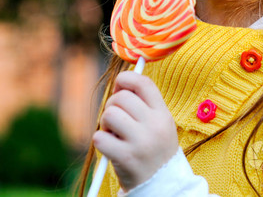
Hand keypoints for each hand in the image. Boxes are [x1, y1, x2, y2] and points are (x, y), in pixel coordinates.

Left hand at [92, 70, 178, 190]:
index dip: (126, 78)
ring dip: (105, 123)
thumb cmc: (153, 148)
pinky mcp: (125, 158)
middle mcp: (155, 126)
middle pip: (122, 97)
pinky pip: (99, 136)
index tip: (120, 85)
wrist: (161, 185)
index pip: (144, 83)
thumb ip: (143, 102)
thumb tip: (120, 80)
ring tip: (114, 134)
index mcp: (163, 115)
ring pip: (109, 114)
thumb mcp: (158, 124)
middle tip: (116, 120)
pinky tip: (110, 148)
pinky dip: (100, 140)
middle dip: (112, 105)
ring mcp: (141, 142)